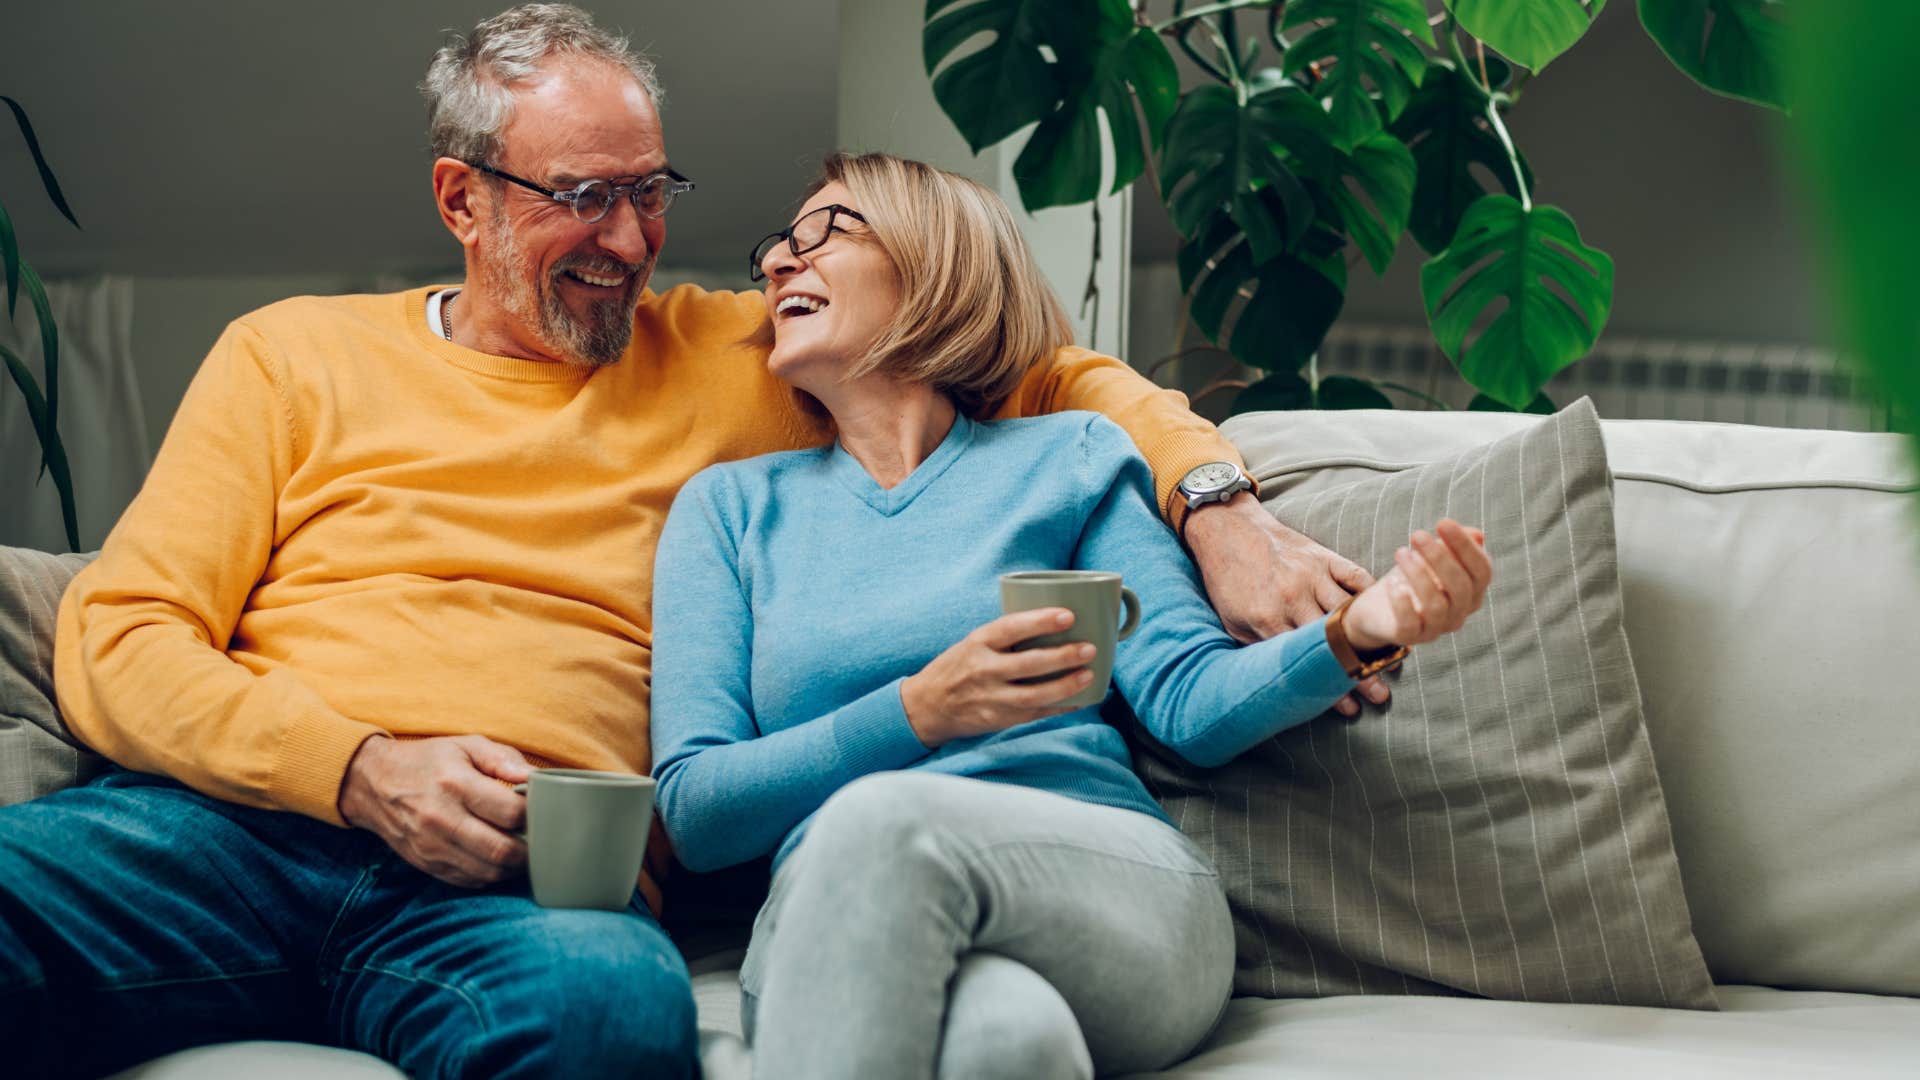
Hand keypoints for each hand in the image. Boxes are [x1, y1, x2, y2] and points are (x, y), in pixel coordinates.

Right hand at [338, 734, 531, 887]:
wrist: (373, 783)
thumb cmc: (427, 761)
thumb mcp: (465, 745)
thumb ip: (503, 758)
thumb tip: (535, 778)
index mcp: (456, 784)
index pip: (509, 812)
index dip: (535, 815)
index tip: (544, 811)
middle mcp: (442, 818)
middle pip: (501, 850)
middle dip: (530, 850)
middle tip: (542, 840)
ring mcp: (432, 846)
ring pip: (487, 872)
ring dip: (513, 867)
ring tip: (524, 851)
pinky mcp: (426, 864)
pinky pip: (469, 880)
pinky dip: (490, 875)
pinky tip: (498, 860)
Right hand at [900, 608, 1099, 747]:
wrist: (926, 706)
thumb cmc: (957, 667)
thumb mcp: (973, 643)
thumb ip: (1005, 636)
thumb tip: (1054, 623)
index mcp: (977, 643)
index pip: (1010, 628)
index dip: (1040, 621)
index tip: (1068, 615)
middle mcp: (983, 670)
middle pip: (1028, 664)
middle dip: (1062, 656)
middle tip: (1089, 648)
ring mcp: (990, 698)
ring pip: (1034, 695)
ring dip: (1065, 686)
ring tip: (1089, 675)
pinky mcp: (998, 720)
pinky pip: (1034, 715)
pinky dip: (1059, 707)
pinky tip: (1079, 699)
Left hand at [1184, 492, 1387, 716]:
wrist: (1227, 529)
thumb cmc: (1227, 581)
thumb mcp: (1232, 620)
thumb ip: (1258, 647)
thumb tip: (1282, 680)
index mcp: (1268, 618)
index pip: (1306, 661)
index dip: (1329, 688)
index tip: (1351, 709)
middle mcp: (1293, 597)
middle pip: (1334, 642)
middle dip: (1359, 672)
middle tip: (1380, 696)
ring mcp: (1311, 574)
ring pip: (1351, 613)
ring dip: (1374, 640)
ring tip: (1394, 662)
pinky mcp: (1323, 556)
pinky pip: (1356, 577)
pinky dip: (1375, 596)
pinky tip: (1390, 615)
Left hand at [1344, 520, 1491, 651]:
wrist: (1378, 608)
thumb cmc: (1411, 577)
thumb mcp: (1431, 556)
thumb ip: (1453, 545)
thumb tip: (1478, 535)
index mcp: (1472, 592)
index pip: (1482, 571)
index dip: (1466, 547)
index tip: (1443, 522)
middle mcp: (1459, 613)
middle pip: (1460, 587)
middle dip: (1440, 557)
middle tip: (1417, 534)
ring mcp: (1436, 628)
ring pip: (1436, 605)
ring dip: (1418, 575)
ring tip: (1401, 552)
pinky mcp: (1409, 637)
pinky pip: (1410, 624)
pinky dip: (1402, 603)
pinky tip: (1393, 583)